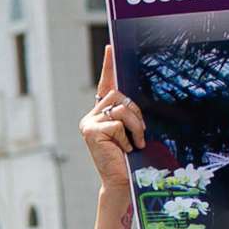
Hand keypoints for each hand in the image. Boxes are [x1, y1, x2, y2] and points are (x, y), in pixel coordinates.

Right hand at [80, 48, 143, 187]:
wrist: (122, 182)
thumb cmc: (129, 159)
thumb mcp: (129, 132)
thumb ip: (127, 115)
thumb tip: (132, 99)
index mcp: (100, 115)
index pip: (105, 85)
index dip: (108, 66)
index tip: (110, 46)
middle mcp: (90, 117)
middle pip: (118, 95)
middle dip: (135, 113)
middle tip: (139, 133)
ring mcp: (89, 124)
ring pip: (120, 108)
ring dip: (134, 125)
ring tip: (135, 143)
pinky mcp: (91, 132)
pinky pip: (117, 124)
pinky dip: (127, 138)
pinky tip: (124, 150)